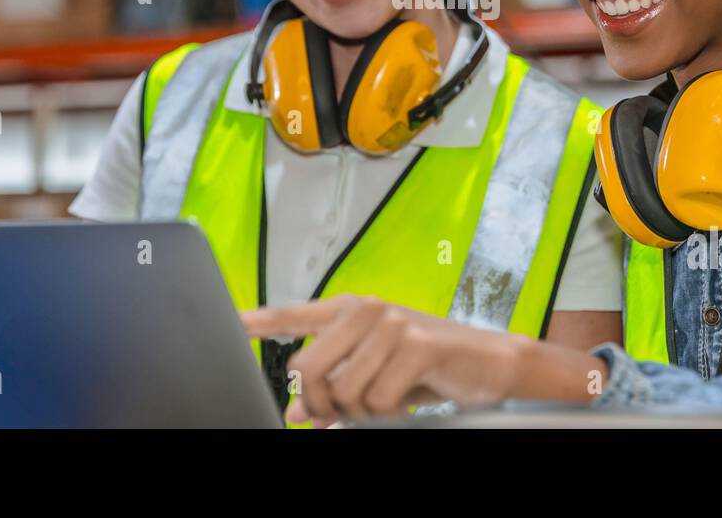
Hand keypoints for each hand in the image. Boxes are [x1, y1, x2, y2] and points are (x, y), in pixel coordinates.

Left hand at [242, 295, 560, 424]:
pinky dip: (390, 413)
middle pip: (309, 367)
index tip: (234, 320)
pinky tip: (407, 398)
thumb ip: (334, 386)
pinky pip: (379, 399)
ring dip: (364, 411)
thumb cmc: (428, 367)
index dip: (261, 320)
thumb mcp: (374, 377)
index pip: (295, 315)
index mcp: (352, 311)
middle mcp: (367, 309)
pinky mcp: (416, 343)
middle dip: (324, 402)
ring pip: (345, 391)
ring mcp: (392, 323)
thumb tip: (298, 411)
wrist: (488, 362)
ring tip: (387, 400)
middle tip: (344, 412)